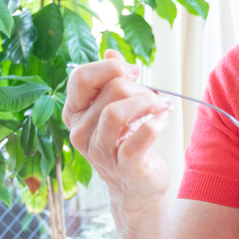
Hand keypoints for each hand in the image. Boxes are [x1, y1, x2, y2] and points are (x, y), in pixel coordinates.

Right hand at [62, 50, 171, 203]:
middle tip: (154, 98)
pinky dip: (156, 124)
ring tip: (161, 107)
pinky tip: (164, 120)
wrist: (136, 186)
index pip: (81, 77)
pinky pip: (138, 139)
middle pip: (110, 90)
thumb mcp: (116, 108)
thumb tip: (111, 52)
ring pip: (117, 112)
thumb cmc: (126, 142)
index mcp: (74, 113)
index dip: (111, 68)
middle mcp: (80, 132)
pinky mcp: (124, 166)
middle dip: (139, 88)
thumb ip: (112, 80)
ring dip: (147, 102)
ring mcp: (100, 152)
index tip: (134, 73)